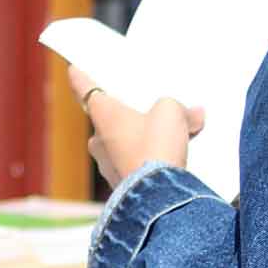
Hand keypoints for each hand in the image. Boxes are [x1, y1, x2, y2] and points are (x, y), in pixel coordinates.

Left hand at [70, 72, 204, 187]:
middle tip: (151, 106)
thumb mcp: (172, 113)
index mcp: (103, 114)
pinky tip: (170, 160)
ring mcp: (107, 164)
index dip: (80, 77)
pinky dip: (148, 159)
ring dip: (142, 138)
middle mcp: (98, 139)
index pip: (83, 88)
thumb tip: (193, 115)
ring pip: (123, 143)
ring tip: (172, 137)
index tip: (73, 70)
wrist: (157, 198)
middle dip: (129, 112)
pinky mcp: (121, 184)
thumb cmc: (156, 148)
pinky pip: (133, 164)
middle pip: (109, 117)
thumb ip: (178, 108)